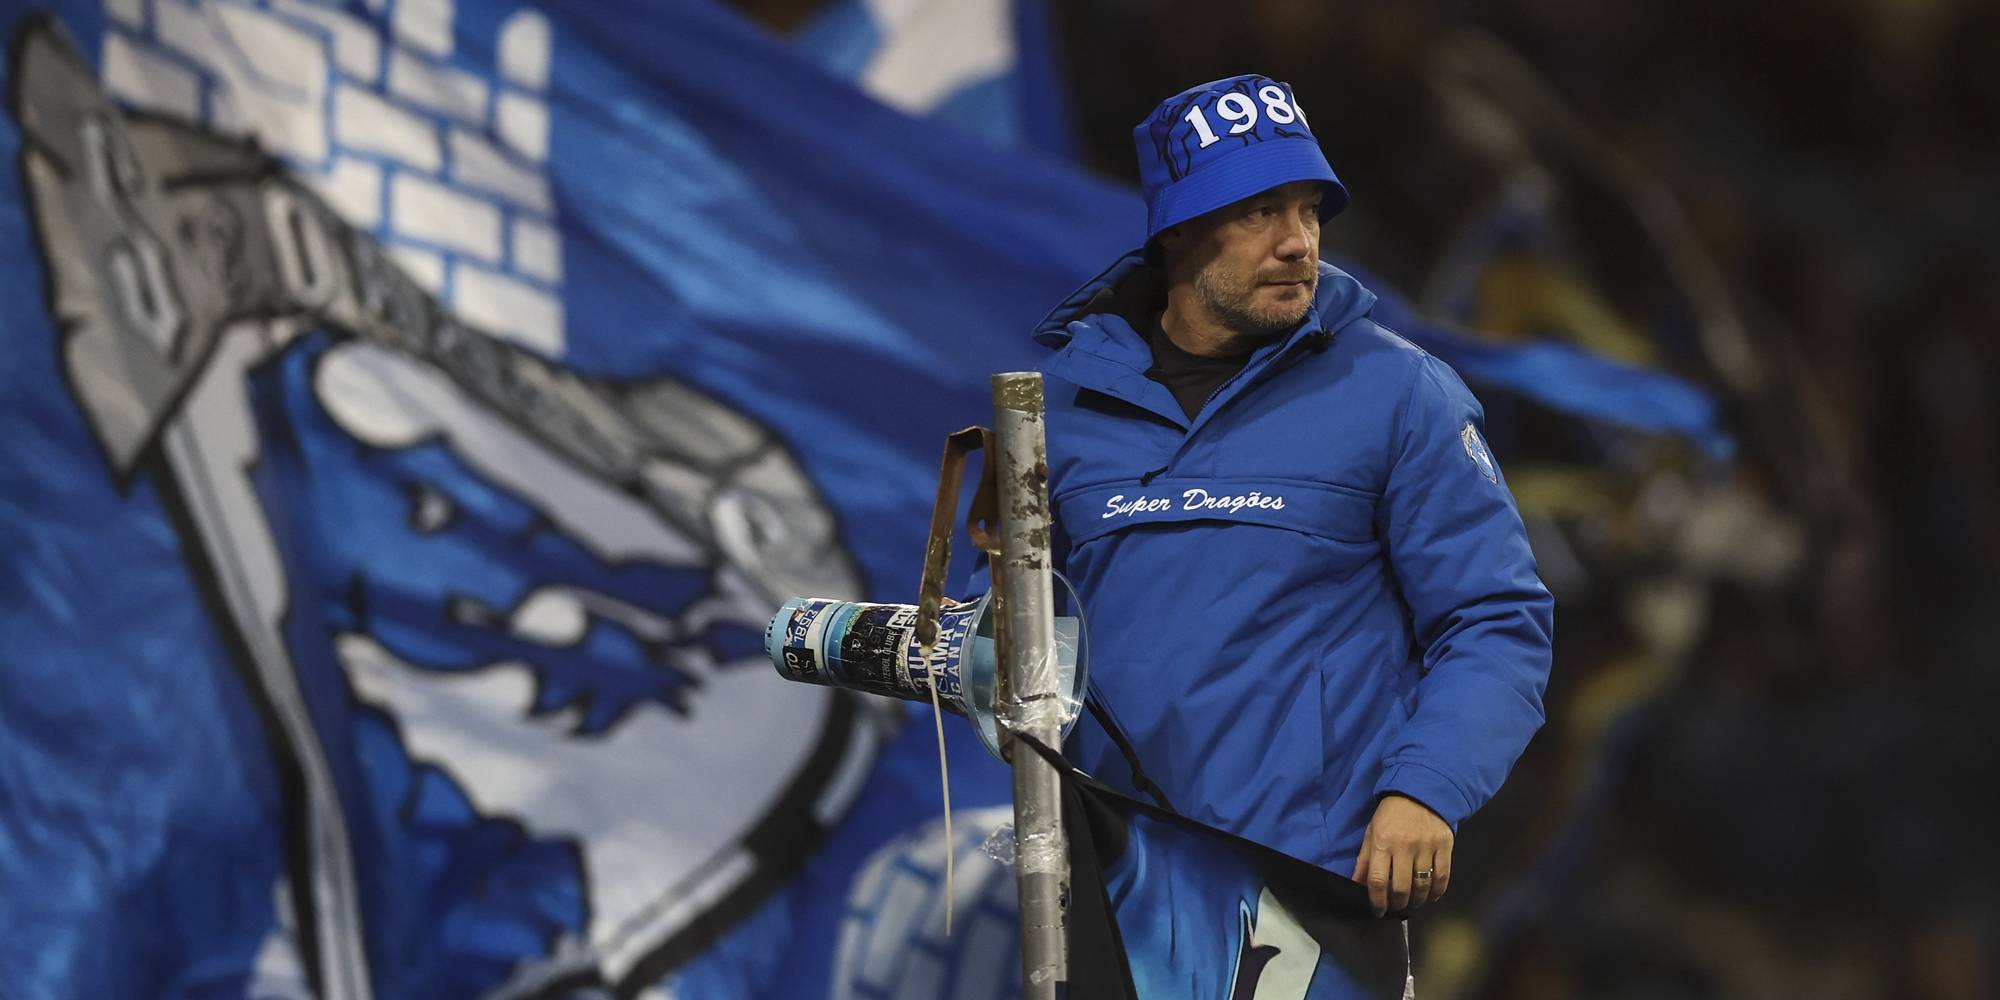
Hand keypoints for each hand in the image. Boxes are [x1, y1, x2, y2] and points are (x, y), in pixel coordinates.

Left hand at [1351, 794, 1452, 915]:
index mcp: (1382, 842)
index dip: (1377, 901)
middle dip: (1398, 904)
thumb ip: (1364, 860)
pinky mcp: (1444, 846)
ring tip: (1413, 903)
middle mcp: (1404, 846)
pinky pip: (1443, 876)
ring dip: (1418, 901)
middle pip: (1402, 887)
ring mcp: (1426, 846)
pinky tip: (1431, 896)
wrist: (1419, 791)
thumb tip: (1356, 885)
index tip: (1378, 911)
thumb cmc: (1391, 815)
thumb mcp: (1371, 833)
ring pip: (1423, 885)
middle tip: (1397, 908)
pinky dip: (1438, 891)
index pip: (1378, 880)